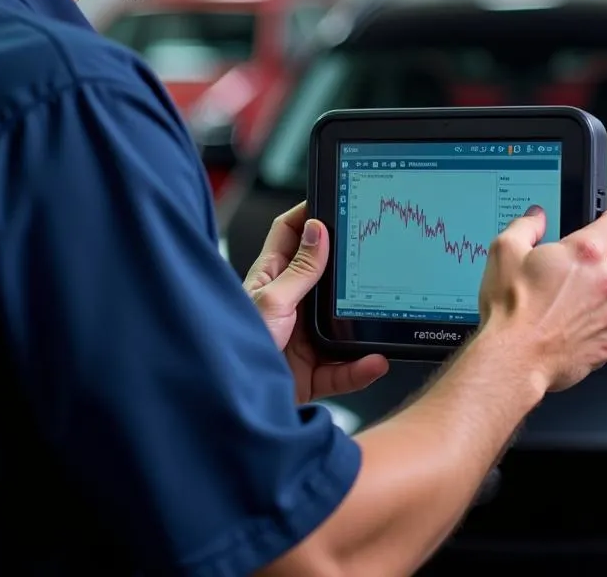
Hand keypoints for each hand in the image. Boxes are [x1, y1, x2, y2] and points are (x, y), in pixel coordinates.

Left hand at [244, 202, 389, 404]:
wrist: (228, 405)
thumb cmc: (232, 346)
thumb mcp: (272, 300)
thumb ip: (300, 269)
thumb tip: (318, 230)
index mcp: (271, 278)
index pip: (290, 234)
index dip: (308, 215)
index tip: (332, 201)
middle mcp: (288, 304)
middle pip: (324, 277)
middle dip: (347, 270)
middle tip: (372, 254)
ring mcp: (301, 339)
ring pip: (341, 325)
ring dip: (361, 326)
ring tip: (378, 315)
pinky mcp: (310, 373)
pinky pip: (343, 368)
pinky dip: (360, 367)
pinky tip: (374, 361)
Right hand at [477, 205, 606, 392]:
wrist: (513, 357)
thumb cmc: (510, 307)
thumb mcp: (504, 250)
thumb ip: (525, 226)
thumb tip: (536, 217)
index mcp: (584, 253)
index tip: (605, 224)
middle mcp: (605, 283)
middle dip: (603, 262)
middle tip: (573, 271)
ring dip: (596, 297)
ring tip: (561, 305)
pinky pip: (606, 330)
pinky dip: (590, 328)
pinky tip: (563, 328)